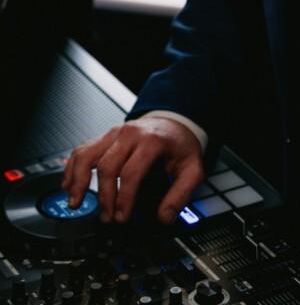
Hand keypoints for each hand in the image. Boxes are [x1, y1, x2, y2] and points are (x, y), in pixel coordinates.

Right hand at [61, 115, 203, 224]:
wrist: (174, 123)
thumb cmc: (179, 146)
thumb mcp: (192, 168)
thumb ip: (181, 194)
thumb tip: (165, 217)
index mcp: (152, 141)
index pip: (131, 172)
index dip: (123, 198)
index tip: (121, 217)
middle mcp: (130, 135)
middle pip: (107, 166)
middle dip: (104, 196)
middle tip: (106, 217)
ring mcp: (115, 134)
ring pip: (88, 154)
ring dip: (78, 180)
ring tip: (75, 203)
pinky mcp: (105, 137)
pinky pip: (82, 149)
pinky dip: (71, 167)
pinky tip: (67, 184)